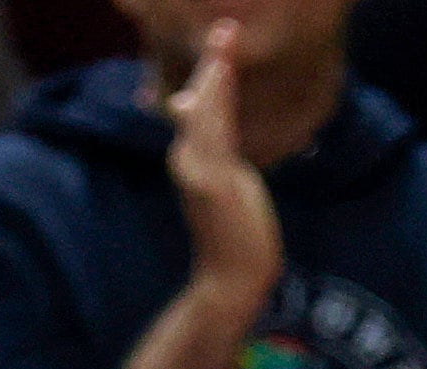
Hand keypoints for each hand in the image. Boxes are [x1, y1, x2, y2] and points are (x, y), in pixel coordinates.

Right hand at [163, 20, 281, 315]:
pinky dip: (216, 100)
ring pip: (205, 112)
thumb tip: (217, 140)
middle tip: (225, 30)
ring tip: (225, 41)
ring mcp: (196, 169)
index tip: (222, 47)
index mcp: (195, 160)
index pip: (203, 111)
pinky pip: (213, 131)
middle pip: (200, 104)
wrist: (233, 278)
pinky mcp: (208, 180)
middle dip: (213, 65)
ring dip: (215, 75)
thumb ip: (222, 159)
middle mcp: (188, 160)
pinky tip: (222, 77)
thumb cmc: (237, 239)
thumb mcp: (232, 189)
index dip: (212, 79)